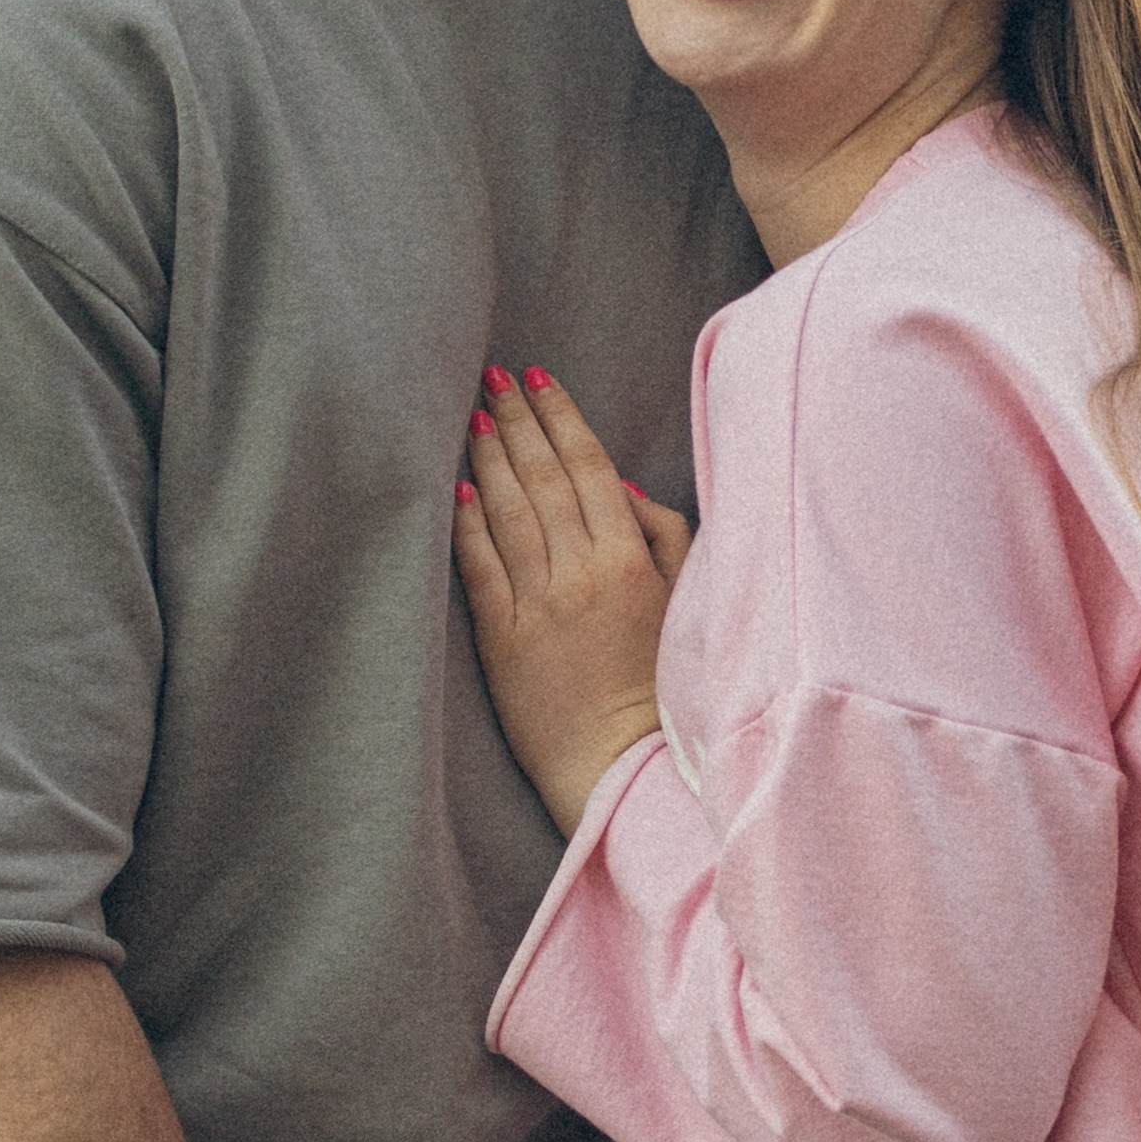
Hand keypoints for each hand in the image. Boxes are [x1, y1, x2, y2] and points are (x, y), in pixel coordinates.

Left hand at [454, 367, 691, 837]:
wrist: (623, 766)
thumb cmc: (661, 684)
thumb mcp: (684, 602)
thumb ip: (664, 535)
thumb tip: (620, 487)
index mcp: (632, 558)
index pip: (589, 467)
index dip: (562, 416)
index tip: (539, 376)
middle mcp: (582, 572)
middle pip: (543, 478)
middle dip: (517, 419)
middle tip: (493, 376)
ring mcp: (539, 605)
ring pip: (508, 513)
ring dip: (488, 457)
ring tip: (472, 415)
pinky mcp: (503, 640)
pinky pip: (480, 568)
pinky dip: (466, 524)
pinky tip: (456, 488)